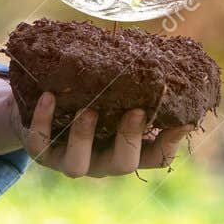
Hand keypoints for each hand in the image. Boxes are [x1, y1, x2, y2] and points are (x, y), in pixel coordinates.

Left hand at [11, 91, 195, 178]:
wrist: (40, 105)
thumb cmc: (89, 94)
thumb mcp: (115, 92)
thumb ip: (136, 84)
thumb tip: (165, 58)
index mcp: (126, 148)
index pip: (156, 157)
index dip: (171, 143)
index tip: (184, 121)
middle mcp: (102, 160)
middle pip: (123, 165)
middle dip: (130, 138)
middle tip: (135, 112)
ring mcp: (70, 160)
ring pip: (78, 165)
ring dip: (84, 136)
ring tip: (87, 110)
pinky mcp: (41, 153)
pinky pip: (40, 144)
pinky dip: (43, 121)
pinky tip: (48, 96)